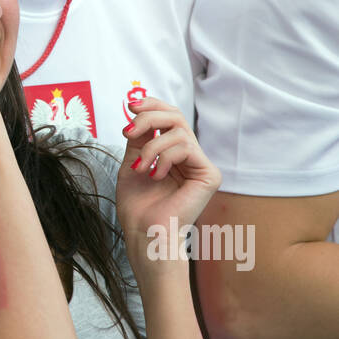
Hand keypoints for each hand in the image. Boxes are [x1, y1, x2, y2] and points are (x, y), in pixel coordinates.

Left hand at [115, 98, 221, 271]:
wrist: (144, 233)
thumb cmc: (138, 206)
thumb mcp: (132, 162)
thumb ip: (139, 138)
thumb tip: (139, 110)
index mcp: (173, 153)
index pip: (170, 117)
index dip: (152, 105)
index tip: (131, 105)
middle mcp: (190, 157)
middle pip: (177, 116)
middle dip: (150, 117)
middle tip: (129, 131)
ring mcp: (201, 165)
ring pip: (179, 130)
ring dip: (152, 146)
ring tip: (141, 168)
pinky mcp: (210, 174)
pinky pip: (187, 147)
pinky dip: (165, 157)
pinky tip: (156, 175)